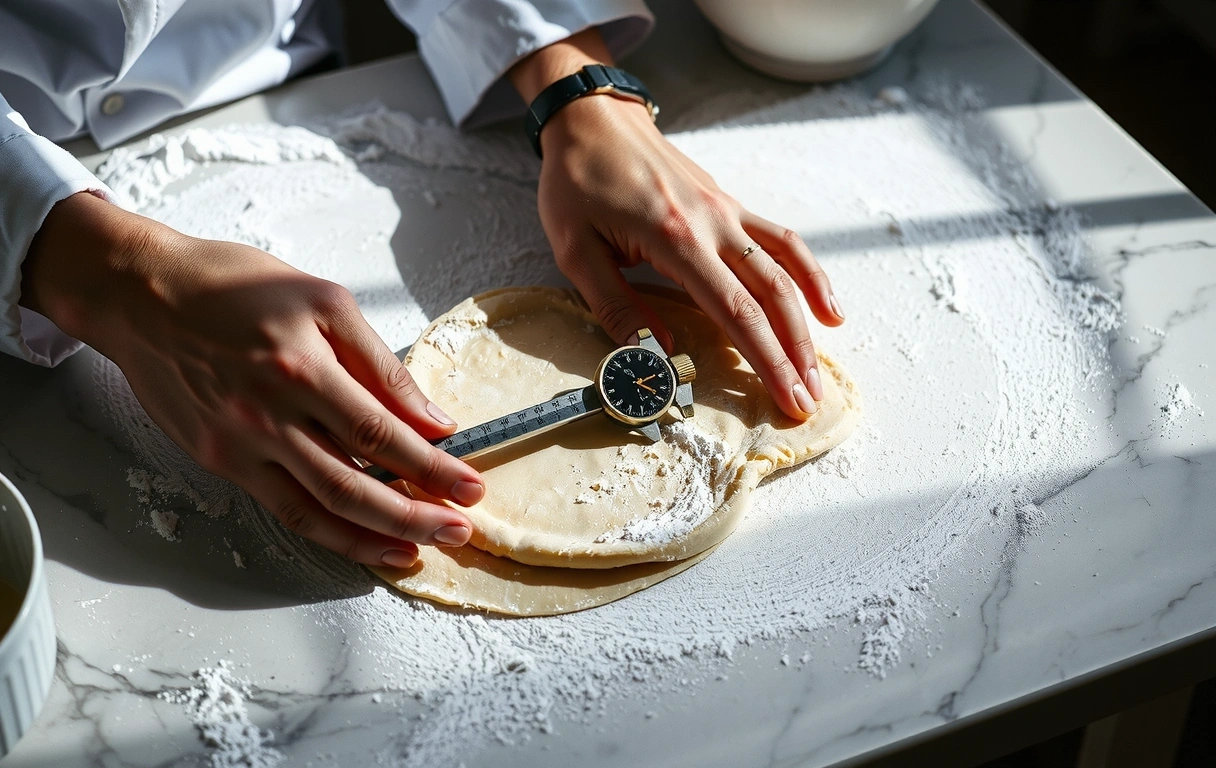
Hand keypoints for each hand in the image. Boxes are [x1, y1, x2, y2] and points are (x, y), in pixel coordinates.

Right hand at [22, 193, 483, 565]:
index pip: (381, 435)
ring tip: (420, 550)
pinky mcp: (219, 460)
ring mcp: (238, 444)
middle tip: (458, 529)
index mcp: (301, 368)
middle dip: (415, 514)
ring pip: (318, 510)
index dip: (431, 468)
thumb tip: (431, 419)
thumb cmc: (235, 287)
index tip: (469, 485)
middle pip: (354, 485)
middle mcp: (268, 415)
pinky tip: (363, 540)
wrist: (142, 295)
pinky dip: (328, 532)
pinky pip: (283, 509)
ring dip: (375, 537)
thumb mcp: (324, 301)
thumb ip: (381, 365)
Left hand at [510, 33, 844, 420]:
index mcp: (676, 239)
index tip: (787, 397)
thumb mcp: (574, 249)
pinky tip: (825, 306)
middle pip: (772, 295)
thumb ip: (615, 304)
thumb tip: (654, 353)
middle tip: (809, 400)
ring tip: (819, 366)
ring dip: (808, 321)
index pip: (735, 311)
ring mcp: (727, 211)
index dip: (766, 359)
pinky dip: (808, 273)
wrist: (593, 119)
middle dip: (795, 353)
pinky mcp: (730, 204)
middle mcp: (713, 223)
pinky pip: (780, 241)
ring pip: (786, 268)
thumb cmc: (577, 183)